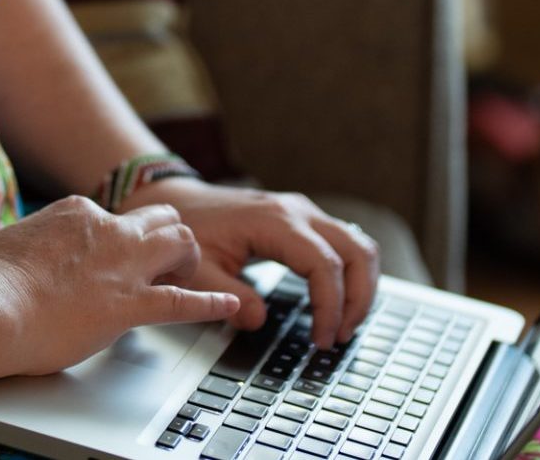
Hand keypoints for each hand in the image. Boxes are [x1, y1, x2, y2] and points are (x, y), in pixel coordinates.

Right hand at [0, 196, 242, 376]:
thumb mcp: (9, 242)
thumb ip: (33, 242)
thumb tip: (28, 253)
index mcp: (78, 212)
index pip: (114, 217)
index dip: (119, 240)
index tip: (113, 260)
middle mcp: (108, 229)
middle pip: (161, 218)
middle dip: (168, 237)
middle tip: (166, 261)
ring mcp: (123, 266)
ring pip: (183, 242)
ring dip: (190, 258)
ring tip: (191, 275)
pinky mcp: (130, 305)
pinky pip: (185, 302)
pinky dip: (212, 303)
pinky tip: (230, 305)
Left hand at [120, 179, 380, 348]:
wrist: (178, 201)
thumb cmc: (187, 231)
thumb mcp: (198, 270)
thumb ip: (228, 296)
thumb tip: (258, 321)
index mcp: (275, 221)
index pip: (323, 264)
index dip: (330, 306)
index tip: (321, 339)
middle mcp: (298, 211)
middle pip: (356, 251)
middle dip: (359, 298)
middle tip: (341, 335)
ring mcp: (305, 212)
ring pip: (359, 245)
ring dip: (361, 286)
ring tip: (344, 324)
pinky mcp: (305, 221)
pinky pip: (345, 244)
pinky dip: (351, 274)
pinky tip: (339, 302)